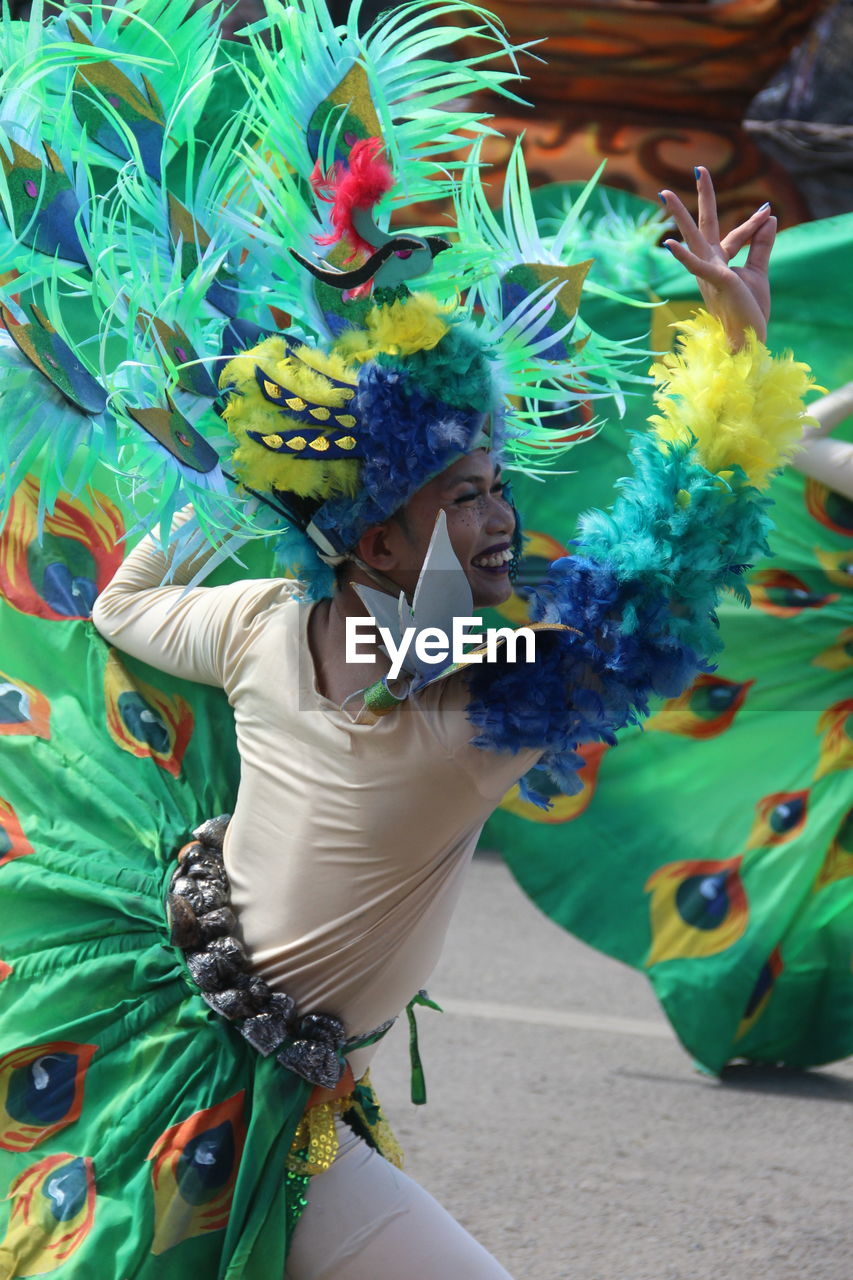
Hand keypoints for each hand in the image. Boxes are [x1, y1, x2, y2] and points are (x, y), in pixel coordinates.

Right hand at [660, 168, 775, 350]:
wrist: (747, 339)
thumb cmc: (749, 311)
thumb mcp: (758, 272)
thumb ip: (761, 244)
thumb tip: (769, 216)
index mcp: (720, 263)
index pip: (736, 236)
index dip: (753, 223)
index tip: (768, 210)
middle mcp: (711, 264)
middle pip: (704, 225)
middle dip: (702, 197)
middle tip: (699, 168)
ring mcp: (710, 272)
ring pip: (693, 238)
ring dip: (679, 216)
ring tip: (666, 194)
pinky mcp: (715, 282)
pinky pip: (697, 266)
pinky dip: (683, 256)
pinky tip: (670, 244)